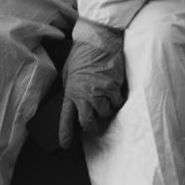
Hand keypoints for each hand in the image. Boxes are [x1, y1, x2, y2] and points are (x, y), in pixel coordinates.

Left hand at [58, 18, 125, 148]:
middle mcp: (86, 95)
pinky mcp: (115, 86)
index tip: (66, 145)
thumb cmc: (81, 54)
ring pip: (106, 113)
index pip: (66, 118)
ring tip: (105, 102)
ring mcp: (101, 92)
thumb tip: (73, 101)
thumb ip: (70, 88)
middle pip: (89, 123)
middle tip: (94, 128)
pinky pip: (118, 102)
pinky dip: (117, 100)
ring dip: (106, 111)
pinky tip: (114, 92)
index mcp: (71, 92)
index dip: (66, 134)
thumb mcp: (68, 72)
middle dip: (92, 128)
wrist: (98, 39)